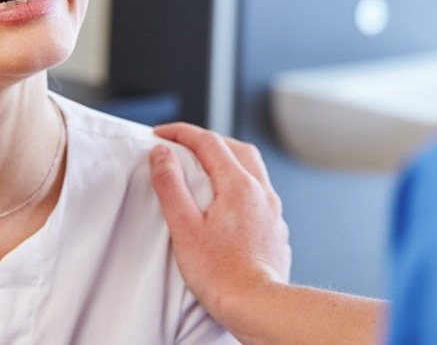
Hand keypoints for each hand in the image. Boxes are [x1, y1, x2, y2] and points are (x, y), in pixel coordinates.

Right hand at [149, 123, 292, 315]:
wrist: (257, 304)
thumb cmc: (220, 273)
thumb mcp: (184, 226)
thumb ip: (171, 185)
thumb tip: (162, 154)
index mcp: (238, 185)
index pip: (209, 142)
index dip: (181, 133)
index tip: (160, 134)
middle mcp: (261, 192)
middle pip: (237, 148)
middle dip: (208, 140)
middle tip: (183, 144)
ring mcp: (273, 210)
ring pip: (253, 169)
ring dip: (229, 159)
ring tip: (206, 167)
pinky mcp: (276, 229)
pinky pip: (260, 193)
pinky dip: (241, 184)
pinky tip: (229, 201)